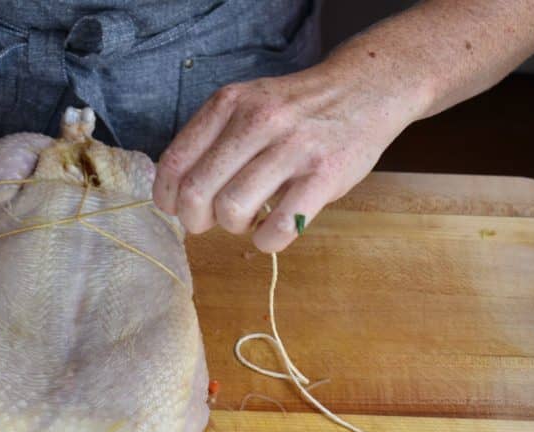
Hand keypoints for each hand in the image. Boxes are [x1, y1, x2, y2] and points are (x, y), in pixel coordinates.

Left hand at [153, 62, 422, 251]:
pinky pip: (278, 227)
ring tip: (248, 218)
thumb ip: (213, 139)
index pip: (175, 162)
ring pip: (233, 211)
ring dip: (233, 227)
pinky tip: (272, 229)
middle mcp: (258, 121)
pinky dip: (267, 240)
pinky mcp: (324, 175)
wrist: (365, 90)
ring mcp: (293, 148)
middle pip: (198, 192)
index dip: (167, 197)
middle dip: (195, 221)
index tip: (177, 208)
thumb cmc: (297, 110)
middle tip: (210, 222)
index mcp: (229, 104)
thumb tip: (177, 194)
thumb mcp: (248, 104)